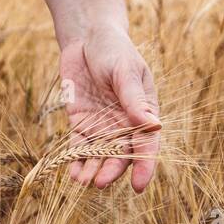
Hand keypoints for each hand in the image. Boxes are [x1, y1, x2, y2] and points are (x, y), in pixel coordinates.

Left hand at [59, 25, 160, 191]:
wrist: (87, 37)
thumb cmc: (114, 50)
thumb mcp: (126, 71)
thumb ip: (134, 100)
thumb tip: (153, 126)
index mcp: (144, 113)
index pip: (147, 144)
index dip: (145, 166)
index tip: (139, 185)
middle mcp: (124, 124)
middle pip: (121, 154)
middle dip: (112, 170)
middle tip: (100, 182)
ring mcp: (102, 125)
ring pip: (99, 155)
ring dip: (92, 169)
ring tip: (82, 181)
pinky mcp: (81, 123)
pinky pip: (78, 146)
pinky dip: (75, 159)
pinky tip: (71, 172)